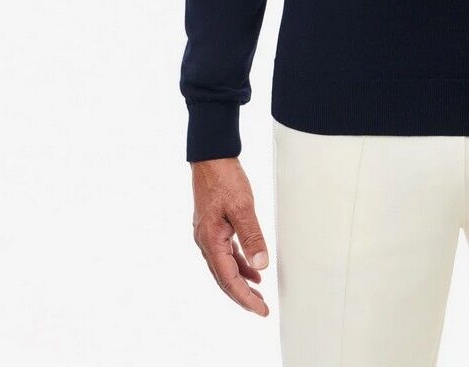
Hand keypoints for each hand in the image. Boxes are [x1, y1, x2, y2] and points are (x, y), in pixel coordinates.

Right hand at [190, 156, 271, 314]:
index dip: (245, 298)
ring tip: (259, 292)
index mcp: (211, 241)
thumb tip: (261, 264)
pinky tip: (252, 266)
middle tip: (262, 308)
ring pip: (224, 267)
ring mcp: (208, 235)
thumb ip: (252, 236)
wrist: (211, 158)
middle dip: (243, 295)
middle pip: (224, 278)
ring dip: (241, 281)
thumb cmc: (224, 179)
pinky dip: (239, 263)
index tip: (261, 310)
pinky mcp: (213, 227)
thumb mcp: (242, 207)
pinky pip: (226, 253)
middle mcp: (206, 242)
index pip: (229, 279)